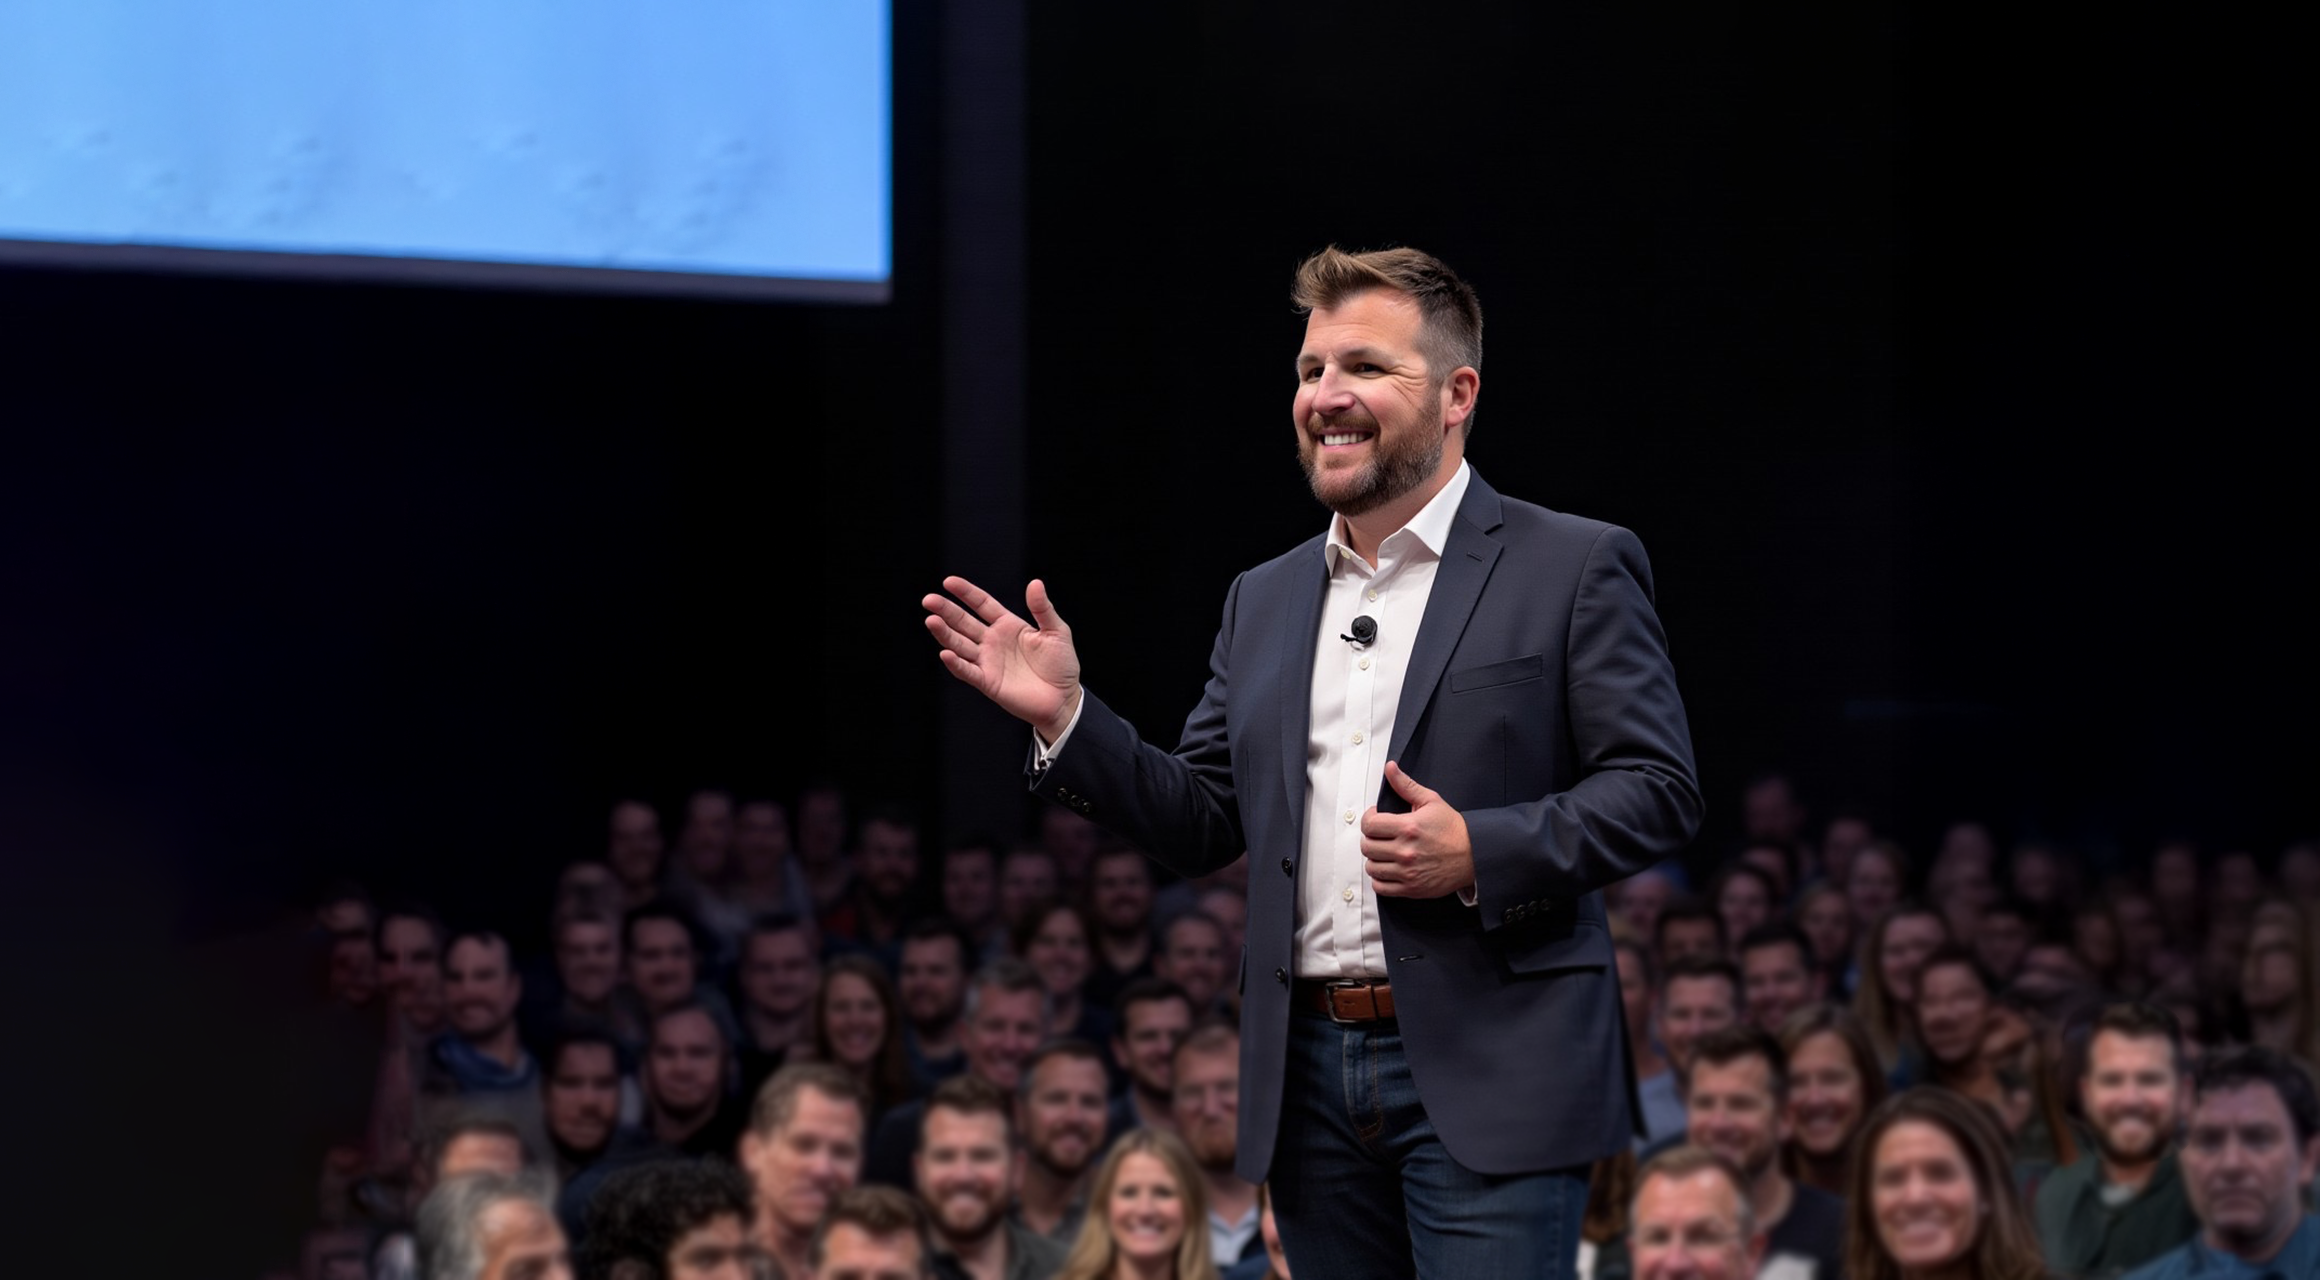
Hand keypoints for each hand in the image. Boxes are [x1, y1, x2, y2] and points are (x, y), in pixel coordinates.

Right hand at [922, 575, 1081, 740]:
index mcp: (1008, 625)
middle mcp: (993, 642)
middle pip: (964, 622)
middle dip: (946, 611)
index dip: (966, 593)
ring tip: (931, 620)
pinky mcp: (988, 682)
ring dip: (945, 634)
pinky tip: (946, 653)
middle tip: (929, 600)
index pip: (982, 604)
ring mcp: (988, 662)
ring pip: (960, 644)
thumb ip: (1042, 609)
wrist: (1064, 699)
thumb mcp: (1056, 631)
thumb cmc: (1062, 666)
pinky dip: (956, 664)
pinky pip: (968, 671)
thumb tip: (1035, 583)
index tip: (948, 582)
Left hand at [1361, 761, 1473, 897]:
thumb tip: (1390, 768)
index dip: (1368, 819)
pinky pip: (1381, 887)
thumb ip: (1406, 785)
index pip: (1369, 825)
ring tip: (1384, 853)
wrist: (1475, 854)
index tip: (1375, 819)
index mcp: (1408, 827)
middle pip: (1367, 846)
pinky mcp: (1411, 888)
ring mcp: (1407, 872)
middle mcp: (1405, 851)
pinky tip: (1388, 870)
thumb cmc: (1454, 829)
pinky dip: (1380, 879)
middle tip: (1380, 836)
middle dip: (1370, 838)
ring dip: (1374, 859)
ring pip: (1371, 867)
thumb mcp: (1432, 801)